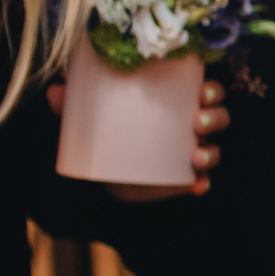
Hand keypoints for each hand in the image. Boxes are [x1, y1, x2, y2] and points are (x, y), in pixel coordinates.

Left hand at [47, 77, 228, 199]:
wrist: (106, 173)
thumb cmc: (108, 133)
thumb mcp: (93, 117)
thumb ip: (75, 105)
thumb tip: (56, 91)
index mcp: (177, 103)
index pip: (207, 90)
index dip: (212, 89)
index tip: (203, 91)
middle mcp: (190, 127)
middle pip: (218, 116)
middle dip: (215, 117)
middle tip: (198, 121)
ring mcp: (190, 154)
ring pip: (214, 149)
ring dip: (212, 151)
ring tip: (197, 156)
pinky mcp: (184, 180)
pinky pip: (201, 182)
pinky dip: (202, 184)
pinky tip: (197, 186)